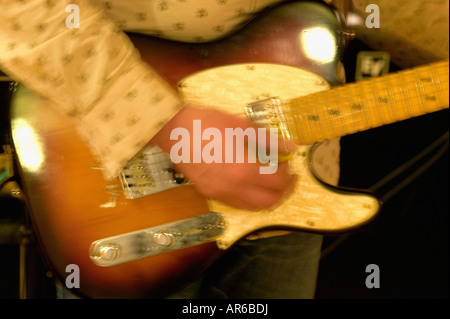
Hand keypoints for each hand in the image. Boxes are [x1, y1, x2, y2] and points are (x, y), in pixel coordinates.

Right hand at [151, 105, 296, 209]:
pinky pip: (237, 204)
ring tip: (272, 182)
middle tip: (288, 177)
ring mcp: (220, 194)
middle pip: (269, 201)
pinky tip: (250, 184)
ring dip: (268, 198)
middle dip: (284, 191)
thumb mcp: (241, 126)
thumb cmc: (206, 124)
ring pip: (253, 207)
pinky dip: (251, 199)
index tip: (288, 162)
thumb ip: (268, 139)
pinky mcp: (209, 194)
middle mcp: (234, 188)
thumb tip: (290, 147)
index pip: (277, 182)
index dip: (289, 173)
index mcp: (244, 170)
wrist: (173, 131)